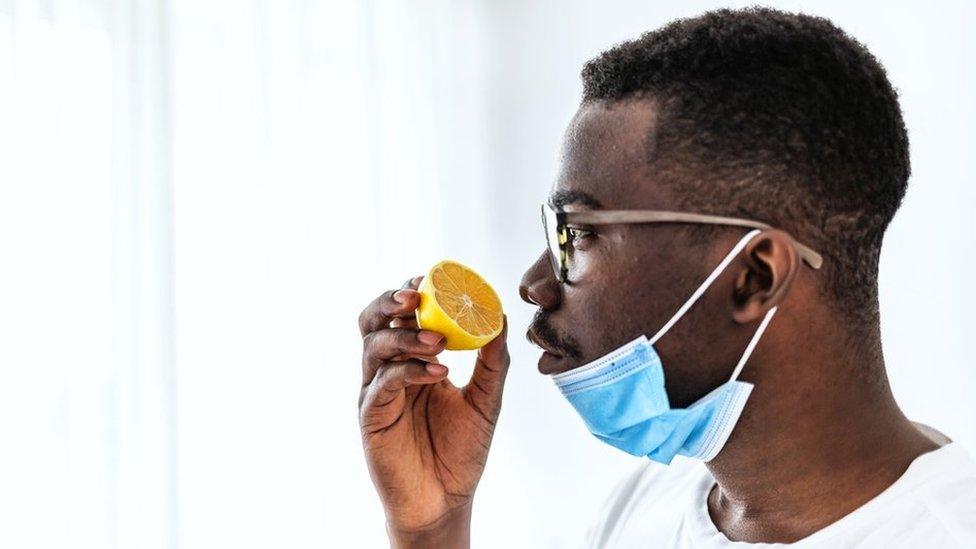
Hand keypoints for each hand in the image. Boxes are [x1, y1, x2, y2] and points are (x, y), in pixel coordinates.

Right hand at [358, 276, 509, 546]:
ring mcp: (377, 392)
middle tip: (418, 294)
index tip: (433, 277)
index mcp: (411, 360)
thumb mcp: (486, 399)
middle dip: (391, 300)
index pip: (401, 314)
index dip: (410, 291)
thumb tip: (500, 317)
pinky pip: (384, 382)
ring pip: (374, 346)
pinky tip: (440, 372)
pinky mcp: (371, 415)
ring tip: (440, 341)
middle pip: (372, 320)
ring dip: (405, 335)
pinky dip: (410, 370)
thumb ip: (493, 361)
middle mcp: (388, 371)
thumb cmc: (460, 450)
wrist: (446, 499)